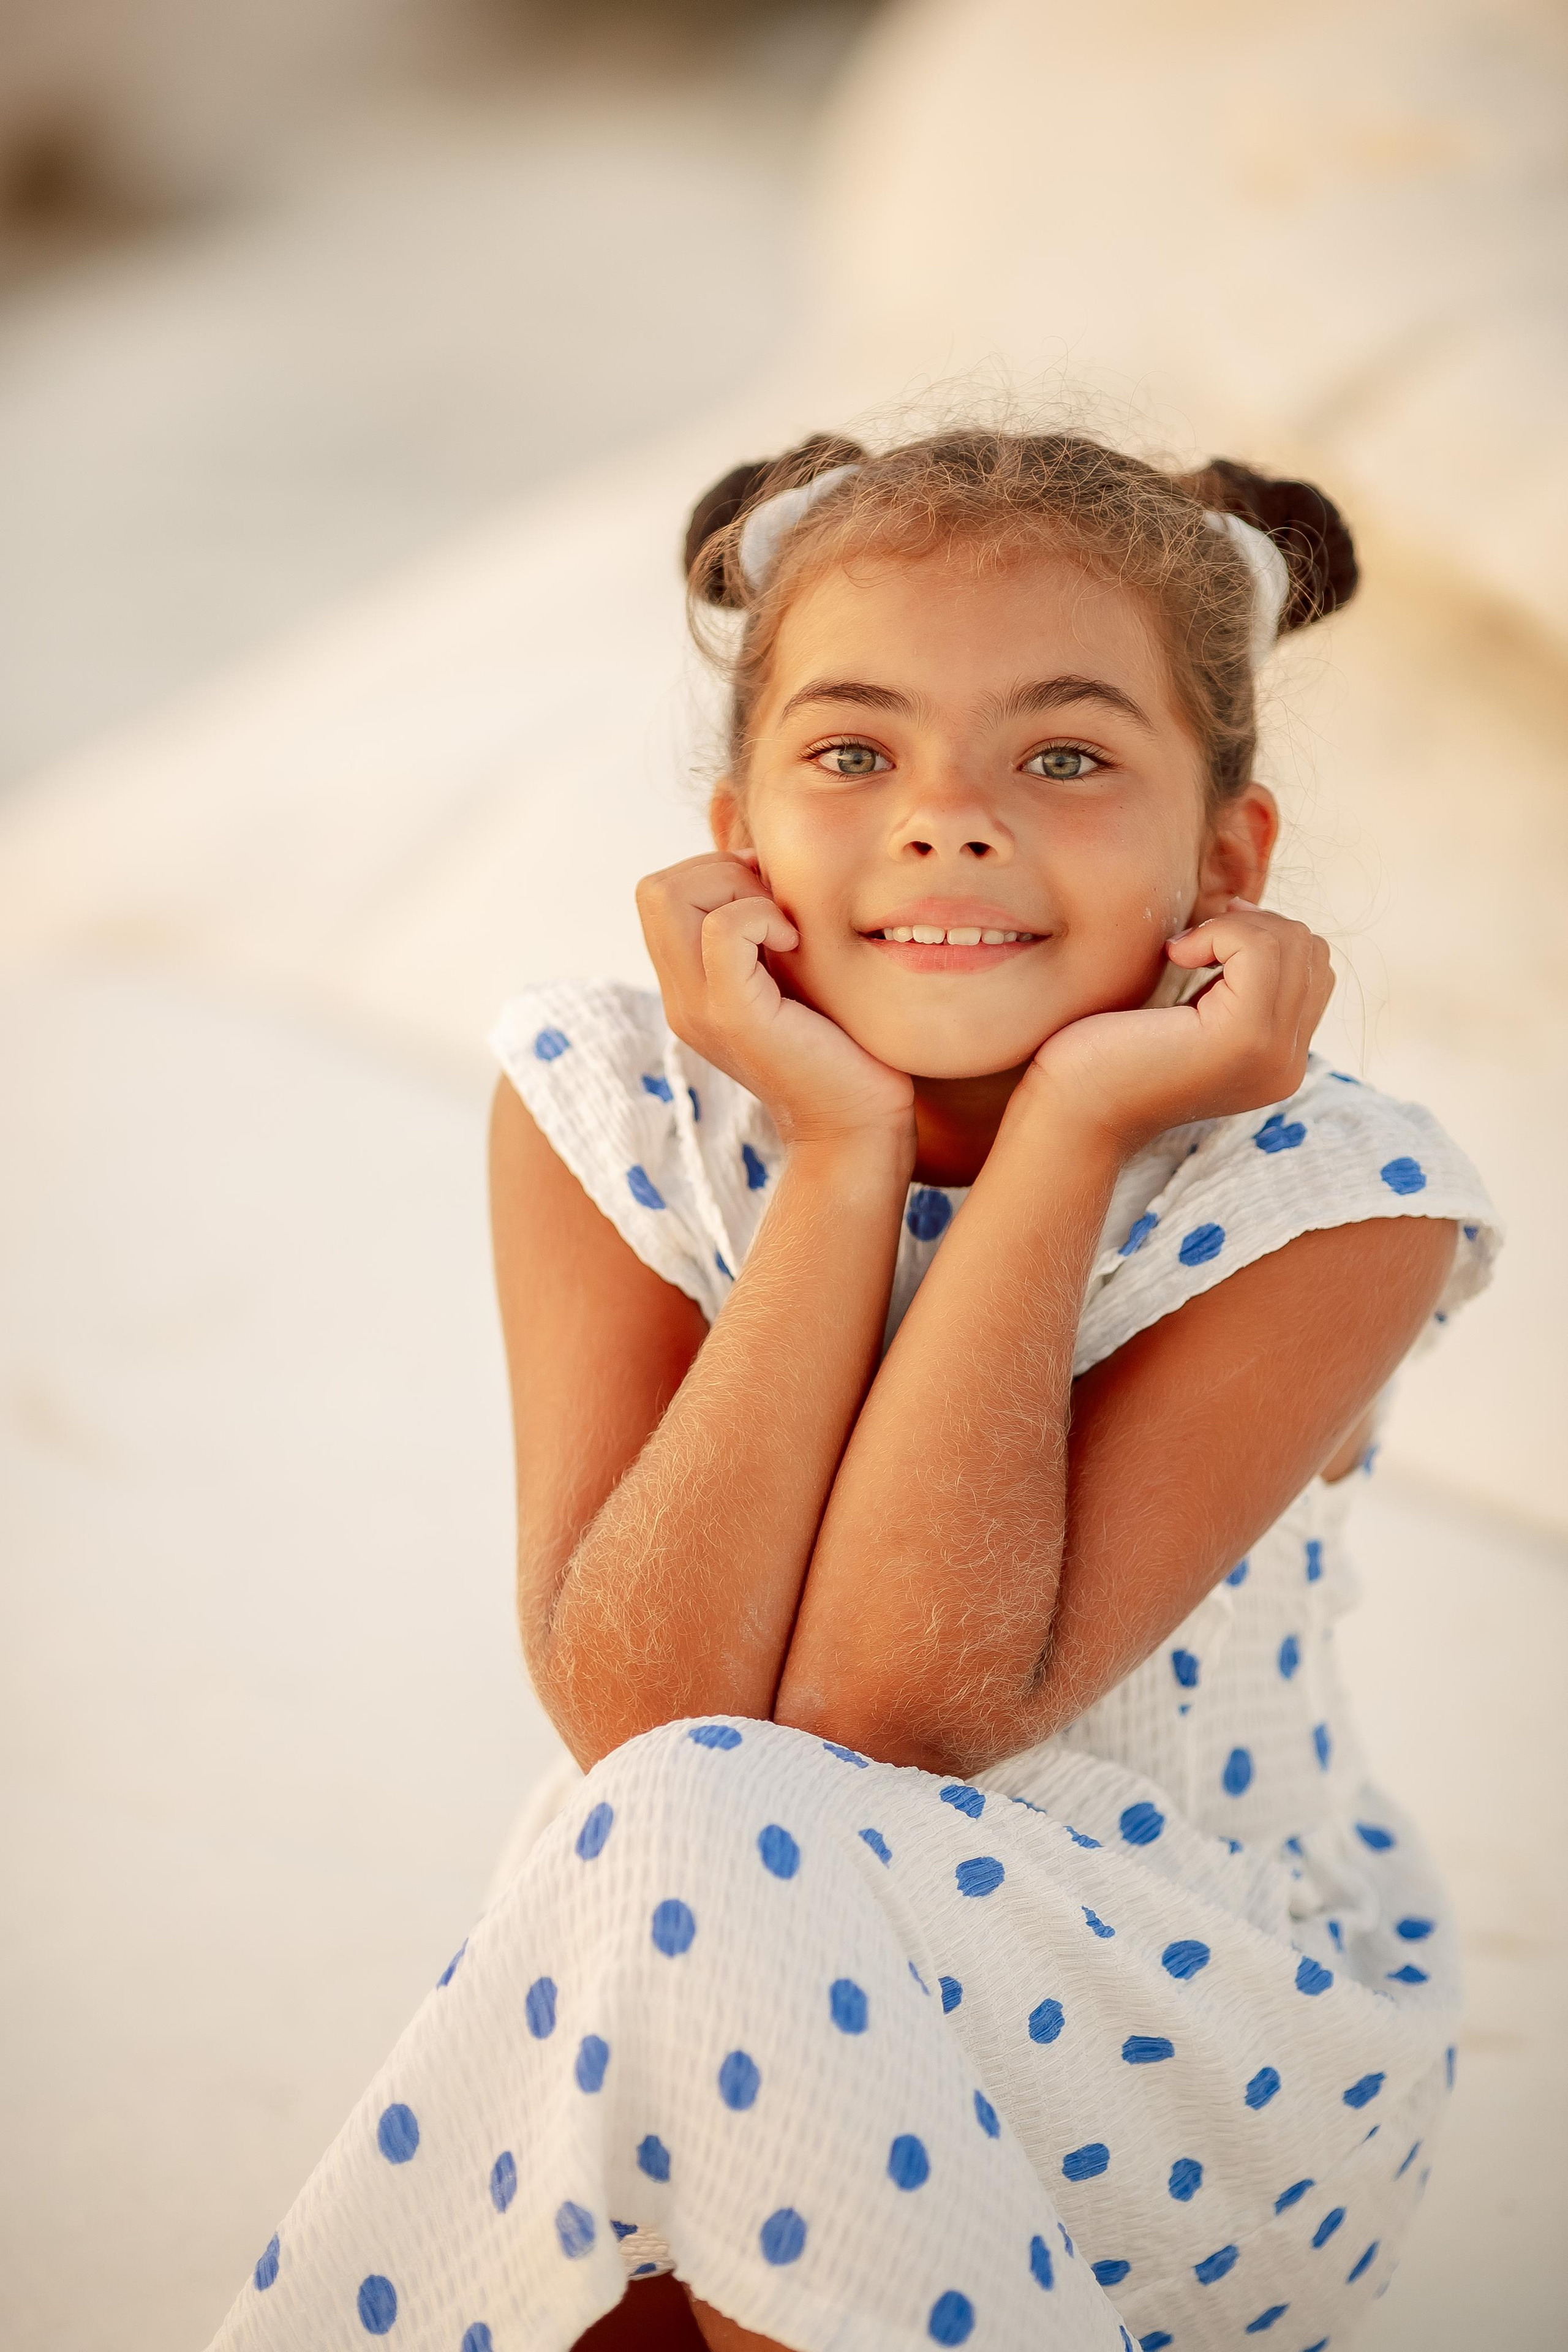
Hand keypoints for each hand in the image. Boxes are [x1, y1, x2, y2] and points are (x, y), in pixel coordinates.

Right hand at [636, 852, 915, 1150]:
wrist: (857, 1127)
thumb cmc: (844, 1048)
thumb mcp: (793, 975)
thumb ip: (768, 932)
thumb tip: (768, 866)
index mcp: (690, 987)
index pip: (659, 893)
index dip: (717, 873)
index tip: (774, 899)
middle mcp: (681, 998)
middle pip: (654, 889)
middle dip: (720, 871)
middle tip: (778, 907)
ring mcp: (699, 1008)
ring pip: (668, 895)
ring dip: (736, 887)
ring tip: (785, 926)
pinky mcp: (733, 1017)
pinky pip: (722, 929)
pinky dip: (761, 915)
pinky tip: (796, 944)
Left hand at [1023, 901, 1333, 1153]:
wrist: (1069, 1109)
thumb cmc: (1106, 1055)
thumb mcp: (1189, 1014)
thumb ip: (1231, 985)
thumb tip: (1248, 910)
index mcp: (1278, 1061)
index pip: (1313, 969)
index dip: (1262, 937)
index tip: (1203, 944)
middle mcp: (1288, 1065)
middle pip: (1311, 950)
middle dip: (1253, 926)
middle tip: (1192, 944)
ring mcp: (1272, 1054)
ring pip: (1292, 943)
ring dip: (1232, 927)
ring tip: (1181, 952)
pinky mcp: (1243, 1037)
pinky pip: (1260, 949)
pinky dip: (1218, 933)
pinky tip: (1174, 956)